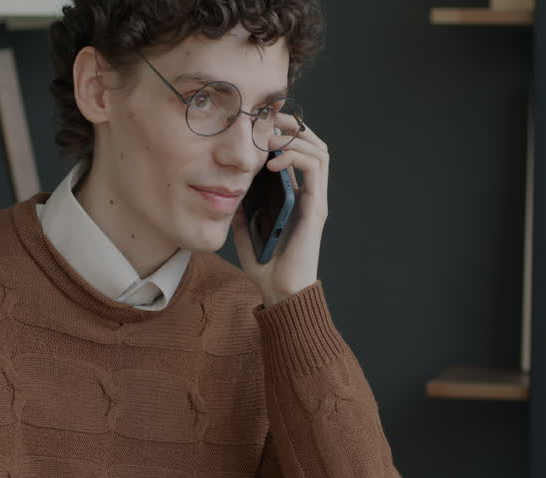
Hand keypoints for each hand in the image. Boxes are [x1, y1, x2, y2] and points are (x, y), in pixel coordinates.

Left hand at [231, 119, 329, 306]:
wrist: (280, 290)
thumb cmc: (265, 265)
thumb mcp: (243, 229)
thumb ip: (240, 207)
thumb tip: (226, 187)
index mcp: (295, 196)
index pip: (299, 152)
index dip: (284, 132)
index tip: (259, 124)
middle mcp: (310, 194)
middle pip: (314, 144)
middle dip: (293, 125)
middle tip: (269, 118)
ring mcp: (316, 199)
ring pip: (319, 150)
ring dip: (295, 136)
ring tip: (270, 136)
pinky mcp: (316, 207)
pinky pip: (314, 168)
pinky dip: (295, 155)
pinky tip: (272, 160)